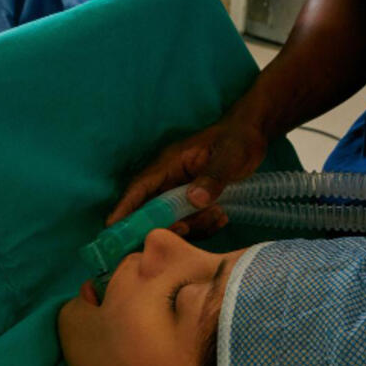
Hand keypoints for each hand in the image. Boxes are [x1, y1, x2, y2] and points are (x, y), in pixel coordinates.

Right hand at [106, 115, 269, 237]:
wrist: (252, 135)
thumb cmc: (237, 138)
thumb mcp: (229, 156)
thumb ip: (213, 177)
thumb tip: (195, 200)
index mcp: (169, 164)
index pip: (139, 188)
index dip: (125, 209)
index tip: (113, 230)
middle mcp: (169, 179)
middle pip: (153, 211)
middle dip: (168, 225)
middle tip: (188, 228)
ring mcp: (181, 192)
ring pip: (174, 220)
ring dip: (193, 226)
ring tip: (218, 215)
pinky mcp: (193, 202)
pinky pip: (191, 222)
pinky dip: (204, 226)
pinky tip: (222, 218)